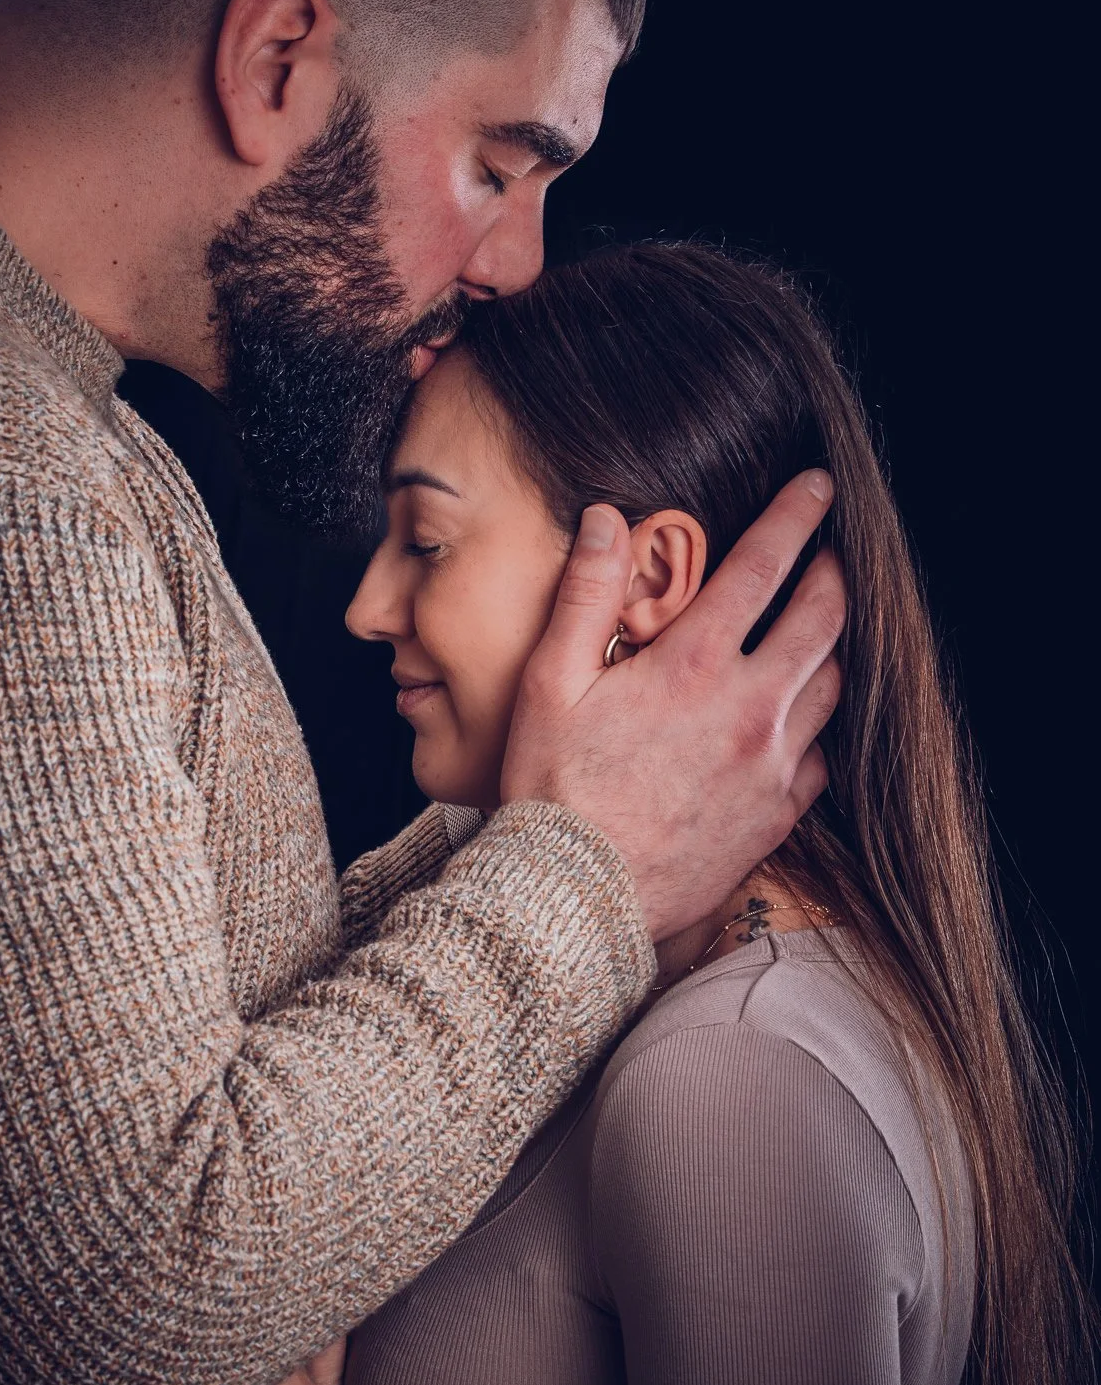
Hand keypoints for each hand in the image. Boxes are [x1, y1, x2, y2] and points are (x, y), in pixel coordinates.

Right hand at [501, 471, 843, 941]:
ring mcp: (771, 765)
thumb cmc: (553, 788)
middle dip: (833, 574)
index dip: (796, 516)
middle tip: (830, 553)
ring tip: (819, 630)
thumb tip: (604, 518)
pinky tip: (796, 721)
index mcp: (695, 664)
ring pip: (831, 686)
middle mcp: (750, 709)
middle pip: (822, 620)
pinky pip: (820, 757)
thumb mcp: (550, 681)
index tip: (818, 486)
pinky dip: (815, 727)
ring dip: (830, 647)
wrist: (577, 899)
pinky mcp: (775, 815)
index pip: (765, 566)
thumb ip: (585, 594)